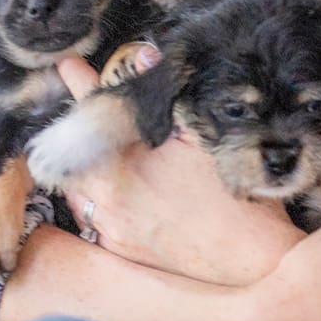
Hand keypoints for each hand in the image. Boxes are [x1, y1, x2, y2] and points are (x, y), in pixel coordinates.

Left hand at [56, 56, 303, 285]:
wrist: (252, 262)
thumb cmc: (234, 197)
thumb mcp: (206, 136)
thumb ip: (167, 98)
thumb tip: (144, 57)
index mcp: (127, 161)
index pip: (93, 110)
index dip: (81, 83)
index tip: (69, 67)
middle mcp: (109, 196)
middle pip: (75, 151)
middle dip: (79, 127)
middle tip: (83, 107)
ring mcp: (111, 227)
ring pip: (80, 188)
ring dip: (85, 166)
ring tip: (103, 152)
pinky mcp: (120, 251)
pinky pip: (93, 219)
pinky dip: (97, 200)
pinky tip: (116, 192)